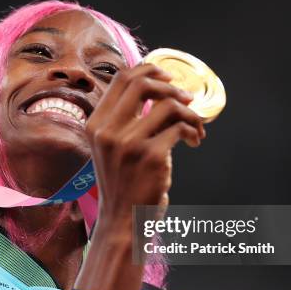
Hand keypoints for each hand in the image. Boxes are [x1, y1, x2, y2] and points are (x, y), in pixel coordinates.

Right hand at [85, 63, 205, 230]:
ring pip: (168, 104)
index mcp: (96, 124)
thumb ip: (123, 120)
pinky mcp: (151, 156)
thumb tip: (155, 88)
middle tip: (186, 97)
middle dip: (170, 85)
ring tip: (195, 126)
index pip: (121, 78)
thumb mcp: (110, 148)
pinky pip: (180, 127)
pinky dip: (193, 130)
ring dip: (189, 112)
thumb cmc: (122, 182)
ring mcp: (129, 143)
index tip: (167, 78)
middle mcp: (108, 131)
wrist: (123, 219)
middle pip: (142, 83)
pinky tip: (195, 141)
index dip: (148, 70)